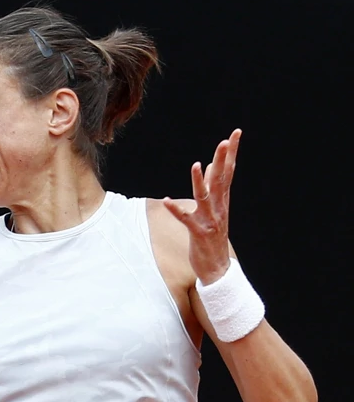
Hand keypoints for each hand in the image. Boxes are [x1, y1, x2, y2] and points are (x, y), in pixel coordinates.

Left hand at [162, 128, 241, 283]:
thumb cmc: (213, 238)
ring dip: (200, 181)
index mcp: (222, 201)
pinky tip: (167, 201)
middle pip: (221, 180)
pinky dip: (177, 210)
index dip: (232, 153)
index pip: (228, 172)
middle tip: (225, 141)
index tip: (235, 134)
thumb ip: (212, 188)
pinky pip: (186, 219)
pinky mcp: (198, 233)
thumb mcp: (214, 210)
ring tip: (196, 165)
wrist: (218, 268)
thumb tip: (208, 168)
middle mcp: (219, 208)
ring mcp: (210, 220)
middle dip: (223, 160)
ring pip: (205, 197)